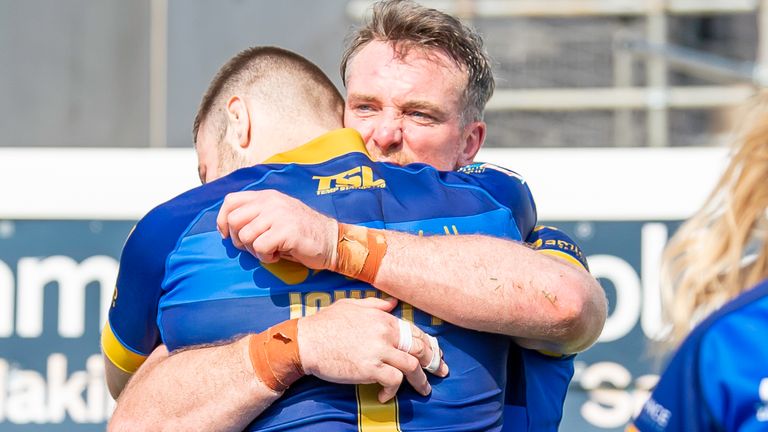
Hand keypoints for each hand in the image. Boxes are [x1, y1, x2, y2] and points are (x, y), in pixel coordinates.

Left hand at [217, 190, 336, 268]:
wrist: (331, 240)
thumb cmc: (301, 232)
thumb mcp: (277, 215)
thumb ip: (256, 214)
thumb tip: (227, 227)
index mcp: (267, 196)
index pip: (230, 201)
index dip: (222, 220)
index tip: (228, 235)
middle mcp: (271, 202)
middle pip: (233, 221)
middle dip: (238, 240)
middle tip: (254, 247)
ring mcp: (279, 215)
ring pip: (245, 236)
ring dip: (254, 250)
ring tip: (270, 250)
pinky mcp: (286, 231)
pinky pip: (260, 248)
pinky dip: (266, 257)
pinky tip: (278, 255)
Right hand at [297, 297, 447, 402]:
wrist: (305, 342)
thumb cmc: (325, 323)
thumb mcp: (350, 305)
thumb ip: (375, 304)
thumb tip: (393, 304)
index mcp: (382, 317)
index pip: (414, 331)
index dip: (428, 344)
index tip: (435, 353)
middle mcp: (384, 332)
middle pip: (419, 348)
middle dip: (432, 362)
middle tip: (439, 371)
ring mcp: (378, 351)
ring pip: (412, 367)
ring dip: (420, 381)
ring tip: (424, 389)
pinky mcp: (369, 369)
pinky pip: (393, 381)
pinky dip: (392, 391)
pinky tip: (385, 395)